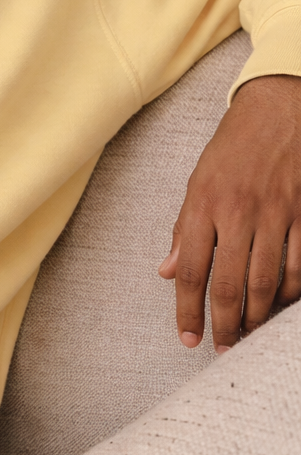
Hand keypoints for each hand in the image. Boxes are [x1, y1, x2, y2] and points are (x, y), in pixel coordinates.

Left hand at [160, 73, 300, 351]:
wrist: (281, 107)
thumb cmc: (235, 146)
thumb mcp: (198, 181)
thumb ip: (185, 230)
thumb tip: (168, 272)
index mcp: (204, 204)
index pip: (191, 271)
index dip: (188, 311)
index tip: (189, 339)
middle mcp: (240, 212)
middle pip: (230, 285)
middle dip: (225, 324)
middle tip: (222, 347)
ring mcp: (278, 213)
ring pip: (268, 282)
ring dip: (258, 316)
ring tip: (249, 332)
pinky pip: (300, 265)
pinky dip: (291, 292)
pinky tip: (281, 304)